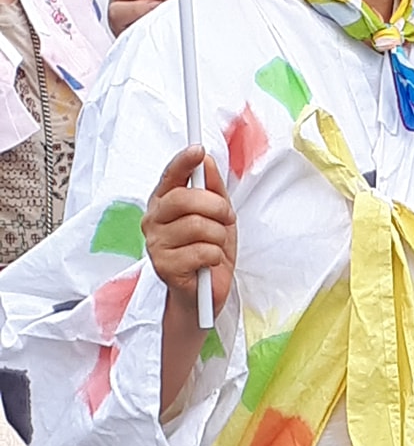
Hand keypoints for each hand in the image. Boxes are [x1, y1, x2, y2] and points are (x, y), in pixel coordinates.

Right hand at [143, 147, 236, 313]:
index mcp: (164, 203)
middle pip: (184, 198)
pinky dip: (215, 256)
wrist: (204, 294)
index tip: (198, 150)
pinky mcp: (164, 266)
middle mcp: (154, 220)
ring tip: (215, 246)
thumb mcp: (218, 216)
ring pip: (198, 226)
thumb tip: (207, 161)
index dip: (183, 161)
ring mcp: (155, 243)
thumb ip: (213, 189)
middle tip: (226, 218)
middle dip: (216, 206)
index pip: (170, 175)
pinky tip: (208, 263)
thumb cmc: (208, 252)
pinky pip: (202, 251)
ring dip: (218, 237)